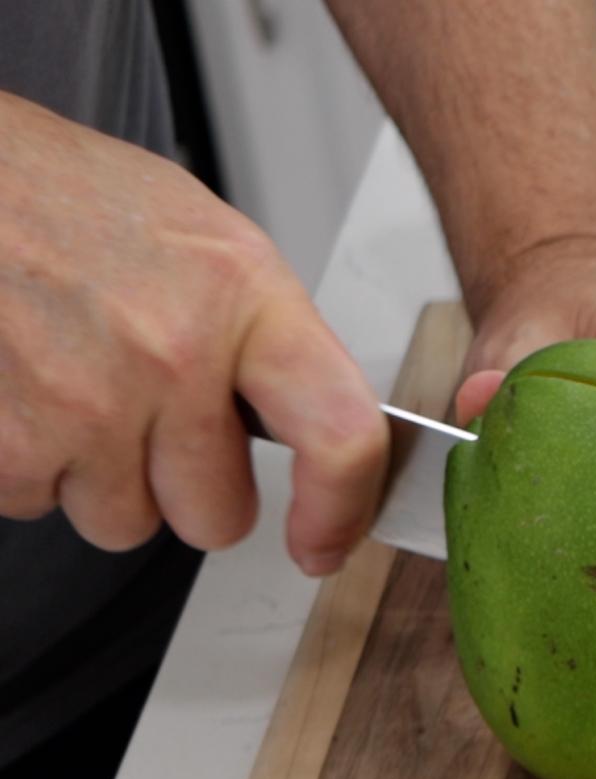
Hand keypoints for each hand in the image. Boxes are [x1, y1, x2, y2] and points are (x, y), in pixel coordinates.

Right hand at [0, 94, 387, 573]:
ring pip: (124, 522)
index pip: (340, 434)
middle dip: (186, 490)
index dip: (340, 508)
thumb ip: (263, 341)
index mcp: (245, 297)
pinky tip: (25, 392)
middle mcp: (174, 355)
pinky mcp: (12, 441)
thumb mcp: (205, 243)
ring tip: (74, 388)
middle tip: (152, 423)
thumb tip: (308, 426)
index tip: (325, 541)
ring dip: (101, 479)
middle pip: (217, 515)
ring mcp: (89, 404)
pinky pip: (37, 504)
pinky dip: (29, 464)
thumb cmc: (68, 198)